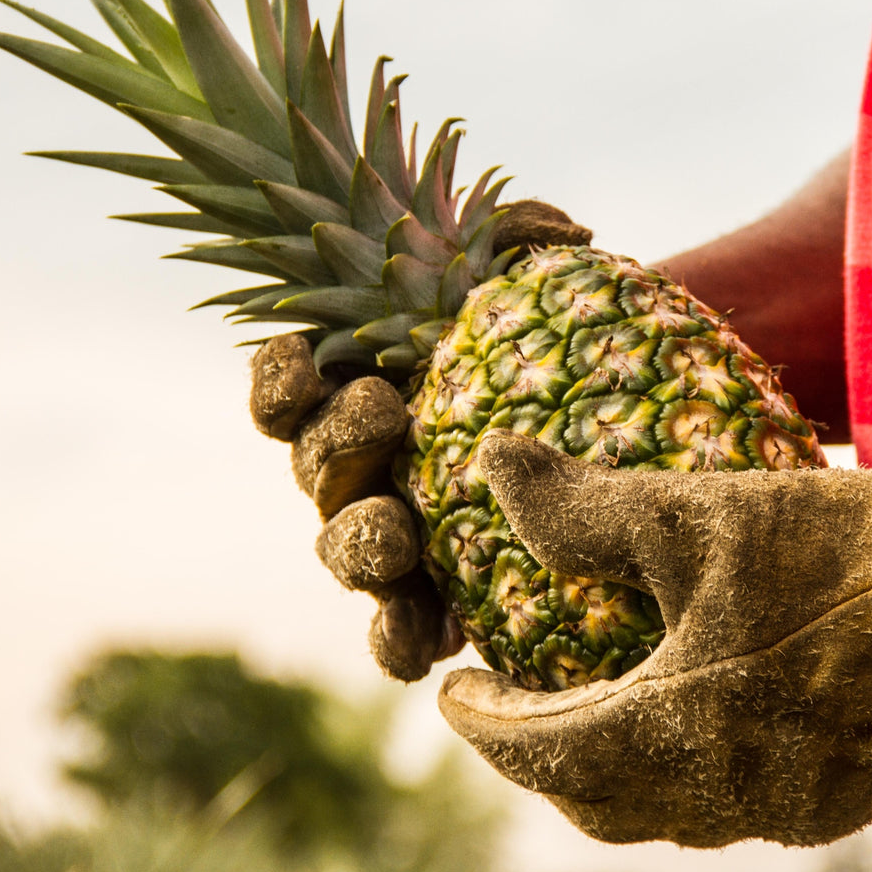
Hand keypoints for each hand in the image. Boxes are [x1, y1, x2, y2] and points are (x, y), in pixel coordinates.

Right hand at [248, 198, 594, 680]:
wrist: (592, 451)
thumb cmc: (538, 361)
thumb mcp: (534, 296)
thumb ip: (527, 247)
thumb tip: (562, 225)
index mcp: (355, 392)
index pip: (289, 384)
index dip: (279, 373)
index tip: (303, 358)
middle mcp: (355, 469)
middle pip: (314, 463)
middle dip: (338, 438)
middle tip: (386, 411)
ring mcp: (387, 539)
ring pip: (343, 549)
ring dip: (360, 543)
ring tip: (396, 535)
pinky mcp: (426, 605)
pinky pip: (393, 635)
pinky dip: (400, 640)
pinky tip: (431, 645)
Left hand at [438, 432, 871, 846]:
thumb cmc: (837, 558)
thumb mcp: (695, 514)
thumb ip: (583, 504)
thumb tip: (493, 466)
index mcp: (665, 737)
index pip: (537, 752)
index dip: (483, 723)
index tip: (455, 689)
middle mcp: (717, 794)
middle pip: (592, 799)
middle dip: (540, 756)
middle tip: (515, 704)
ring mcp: (785, 806)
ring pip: (663, 808)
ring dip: (610, 766)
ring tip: (595, 704)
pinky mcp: (841, 795)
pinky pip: (732, 799)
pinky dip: (685, 765)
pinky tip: (702, 710)